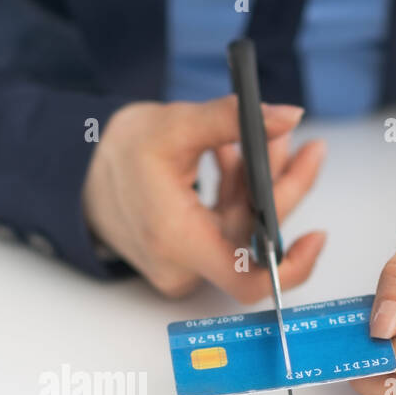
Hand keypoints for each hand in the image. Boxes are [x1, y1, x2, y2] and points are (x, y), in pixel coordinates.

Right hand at [82, 95, 326, 302]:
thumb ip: (232, 119)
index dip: (290, 264)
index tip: (318, 236)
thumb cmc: (116, 155)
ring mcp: (183, 264)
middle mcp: (181, 263)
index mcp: (176, 238)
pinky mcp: (186, 256)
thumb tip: (287, 116)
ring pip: (243, 230)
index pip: (246, 278)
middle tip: (298, 142)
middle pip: (253, 240)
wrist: (77, 178)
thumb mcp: (174, 124)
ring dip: (260, 184)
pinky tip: (233, 156)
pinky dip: (238, 194)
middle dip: (280, 188)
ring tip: (263, 136)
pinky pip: (226, 229)